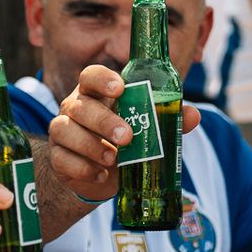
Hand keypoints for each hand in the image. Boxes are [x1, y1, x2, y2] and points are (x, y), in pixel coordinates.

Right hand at [47, 65, 201, 202]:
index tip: (120, 88)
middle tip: (127, 137)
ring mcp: (62, 132)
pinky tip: (101, 175)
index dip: (102, 79)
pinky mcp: (57, 158)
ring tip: (113, 159)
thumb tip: (193, 115)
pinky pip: (62, 160)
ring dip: (91, 146)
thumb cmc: (123, 143)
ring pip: (65, 130)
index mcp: (96, 94)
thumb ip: (168, 119)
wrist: (100, 176)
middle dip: (103, 121)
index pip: (90, 75)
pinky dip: (83, 168)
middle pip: (79, 106)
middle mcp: (74, 108)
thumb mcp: (146, 130)